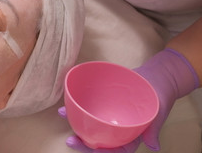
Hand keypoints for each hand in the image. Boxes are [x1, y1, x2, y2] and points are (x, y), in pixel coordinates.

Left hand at [59, 48, 198, 151]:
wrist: (156, 77)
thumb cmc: (158, 96)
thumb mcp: (159, 112)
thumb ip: (154, 129)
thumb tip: (154, 147)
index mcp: (131, 136)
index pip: (117, 150)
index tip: (92, 151)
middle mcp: (117, 129)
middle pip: (100, 140)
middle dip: (84, 143)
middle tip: (70, 140)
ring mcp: (109, 116)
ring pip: (92, 124)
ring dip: (77, 122)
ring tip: (63, 114)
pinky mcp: (104, 103)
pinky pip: (90, 107)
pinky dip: (79, 106)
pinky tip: (68, 101)